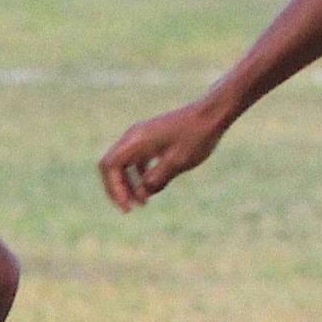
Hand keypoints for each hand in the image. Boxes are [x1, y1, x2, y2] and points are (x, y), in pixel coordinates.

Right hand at [98, 99, 227, 211]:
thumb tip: (140, 195)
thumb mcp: (177, 162)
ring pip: (122, 164)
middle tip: (130, 208)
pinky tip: (150, 186)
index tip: (128, 207)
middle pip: (111, 166)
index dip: (114, 189)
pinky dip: (137, 175)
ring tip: (142, 202)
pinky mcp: (150, 138)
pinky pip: (134, 159)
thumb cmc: (196, 136)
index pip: (110, 167)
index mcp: (136, 141)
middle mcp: (133, 136)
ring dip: (128, 184)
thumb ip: (155, 180)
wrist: (212, 113)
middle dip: (118, 189)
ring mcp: (141, 136)